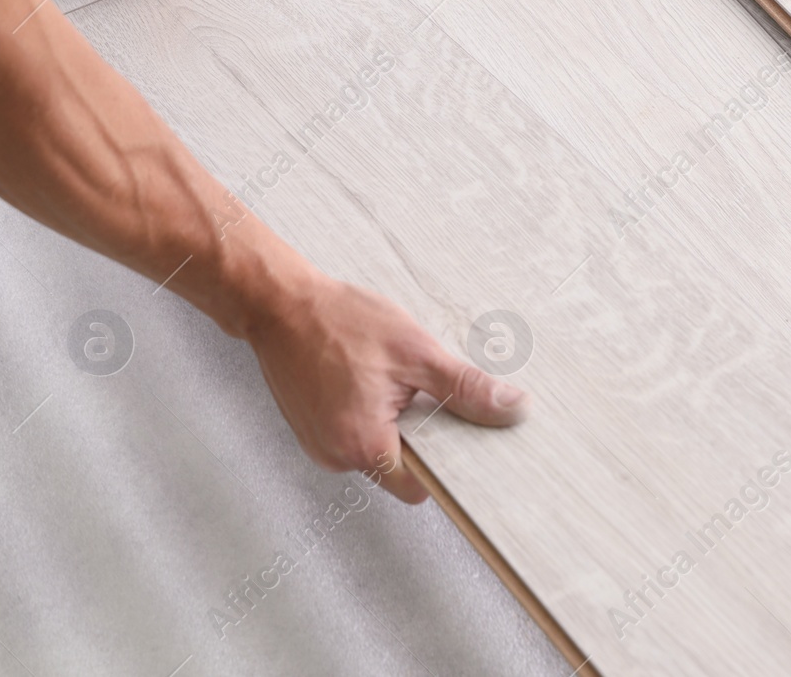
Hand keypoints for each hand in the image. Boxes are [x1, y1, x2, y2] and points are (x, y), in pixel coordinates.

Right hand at [246, 275, 529, 503]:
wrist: (279, 304)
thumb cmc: (338, 322)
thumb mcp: (415, 351)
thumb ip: (465, 388)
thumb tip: (512, 409)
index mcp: (363, 446)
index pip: (420, 486)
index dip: (444, 464)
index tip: (458, 437)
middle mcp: (335, 455)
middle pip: (398, 468)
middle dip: (416, 433)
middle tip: (418, 389)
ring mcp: (318, 444)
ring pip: (374, 448)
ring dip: (390, 421)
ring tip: (384, 376)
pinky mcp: (309, 428)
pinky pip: (351, 433)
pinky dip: (365, 412)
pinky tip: (364, 376)